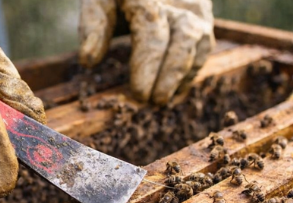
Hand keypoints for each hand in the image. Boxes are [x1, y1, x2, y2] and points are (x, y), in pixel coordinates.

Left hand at [79, 0, 214, 104]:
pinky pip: (204, 48)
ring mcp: (195, 8)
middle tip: (151, 101)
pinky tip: (174, 90)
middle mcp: (178, 0)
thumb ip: (93, 25)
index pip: (152, 31)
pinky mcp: (203, 18)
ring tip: (162, 99)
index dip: (147, 64)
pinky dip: (190, 71)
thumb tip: (88, 62)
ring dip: (181, 76)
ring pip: (198, 44)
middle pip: (182, 39)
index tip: (139, 93)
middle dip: (169, 75)